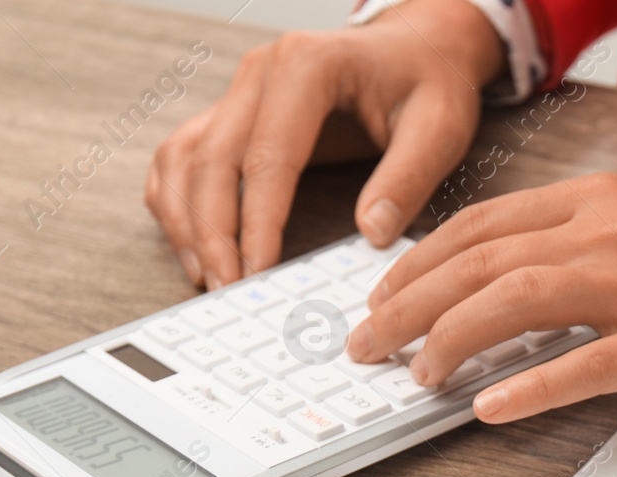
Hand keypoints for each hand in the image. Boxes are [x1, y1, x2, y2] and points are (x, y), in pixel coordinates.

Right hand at [146, 0, 503, 288]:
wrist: (416, 48)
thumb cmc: (428, 81)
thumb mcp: (439, 126)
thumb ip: (407, 179)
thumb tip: (371, 233)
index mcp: (308, 65)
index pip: (268, 156)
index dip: (257, 221)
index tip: (258, 273)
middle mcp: (261, 72)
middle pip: (212, 159)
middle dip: (213, 232)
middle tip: (226, 288)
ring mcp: (240, 90)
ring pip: (185, 157)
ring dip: (185, 220)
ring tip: (206, 275)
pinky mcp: (233, 112)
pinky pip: (185, 155)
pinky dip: (177, 201)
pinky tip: (194, 245)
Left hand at [347, 173, 616, 422]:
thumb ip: (582, 244)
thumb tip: (506, 285)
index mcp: (603, 198)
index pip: (481, 223)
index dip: (417, 262)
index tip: (381, 295)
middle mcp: (611, 230)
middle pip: (478, 261)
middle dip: (405, 305)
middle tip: (365, 345)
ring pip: (512, 302)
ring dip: (448, 341)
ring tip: (414, 376)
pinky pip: (581, 364)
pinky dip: (525, 387)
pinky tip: (487, 408)